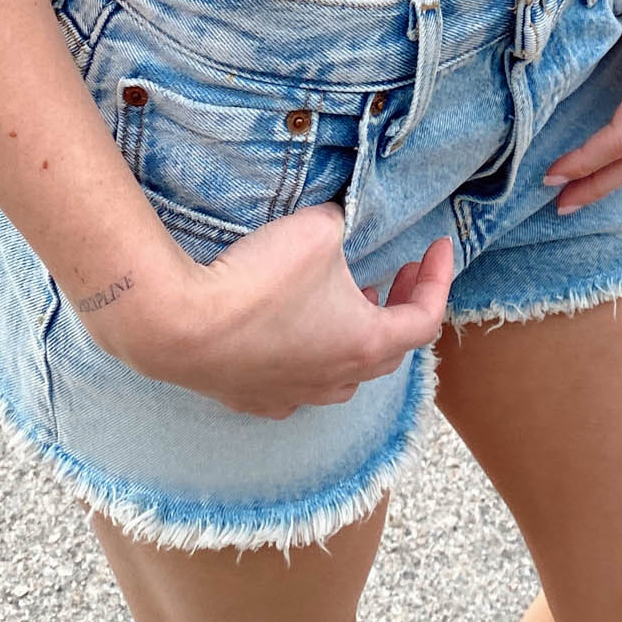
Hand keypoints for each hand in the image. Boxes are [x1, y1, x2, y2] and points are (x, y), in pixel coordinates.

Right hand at [94, 200, 455, 419]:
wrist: (183, 327)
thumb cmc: (259, 283)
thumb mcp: (318, 230)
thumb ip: (340, 222)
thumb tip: (336, 222)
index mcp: (367, 343)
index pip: (426, 318)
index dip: (438, 279)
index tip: (438, 247)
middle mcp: (339, 379)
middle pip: (390, 350)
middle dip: (401, 305)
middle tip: (399, 271)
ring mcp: (296, 395)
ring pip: (346, 373)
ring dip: (357, 334)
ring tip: (349, 299)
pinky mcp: (256, 399)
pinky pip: (299, 383)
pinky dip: (312, 356)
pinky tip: (295, 334)